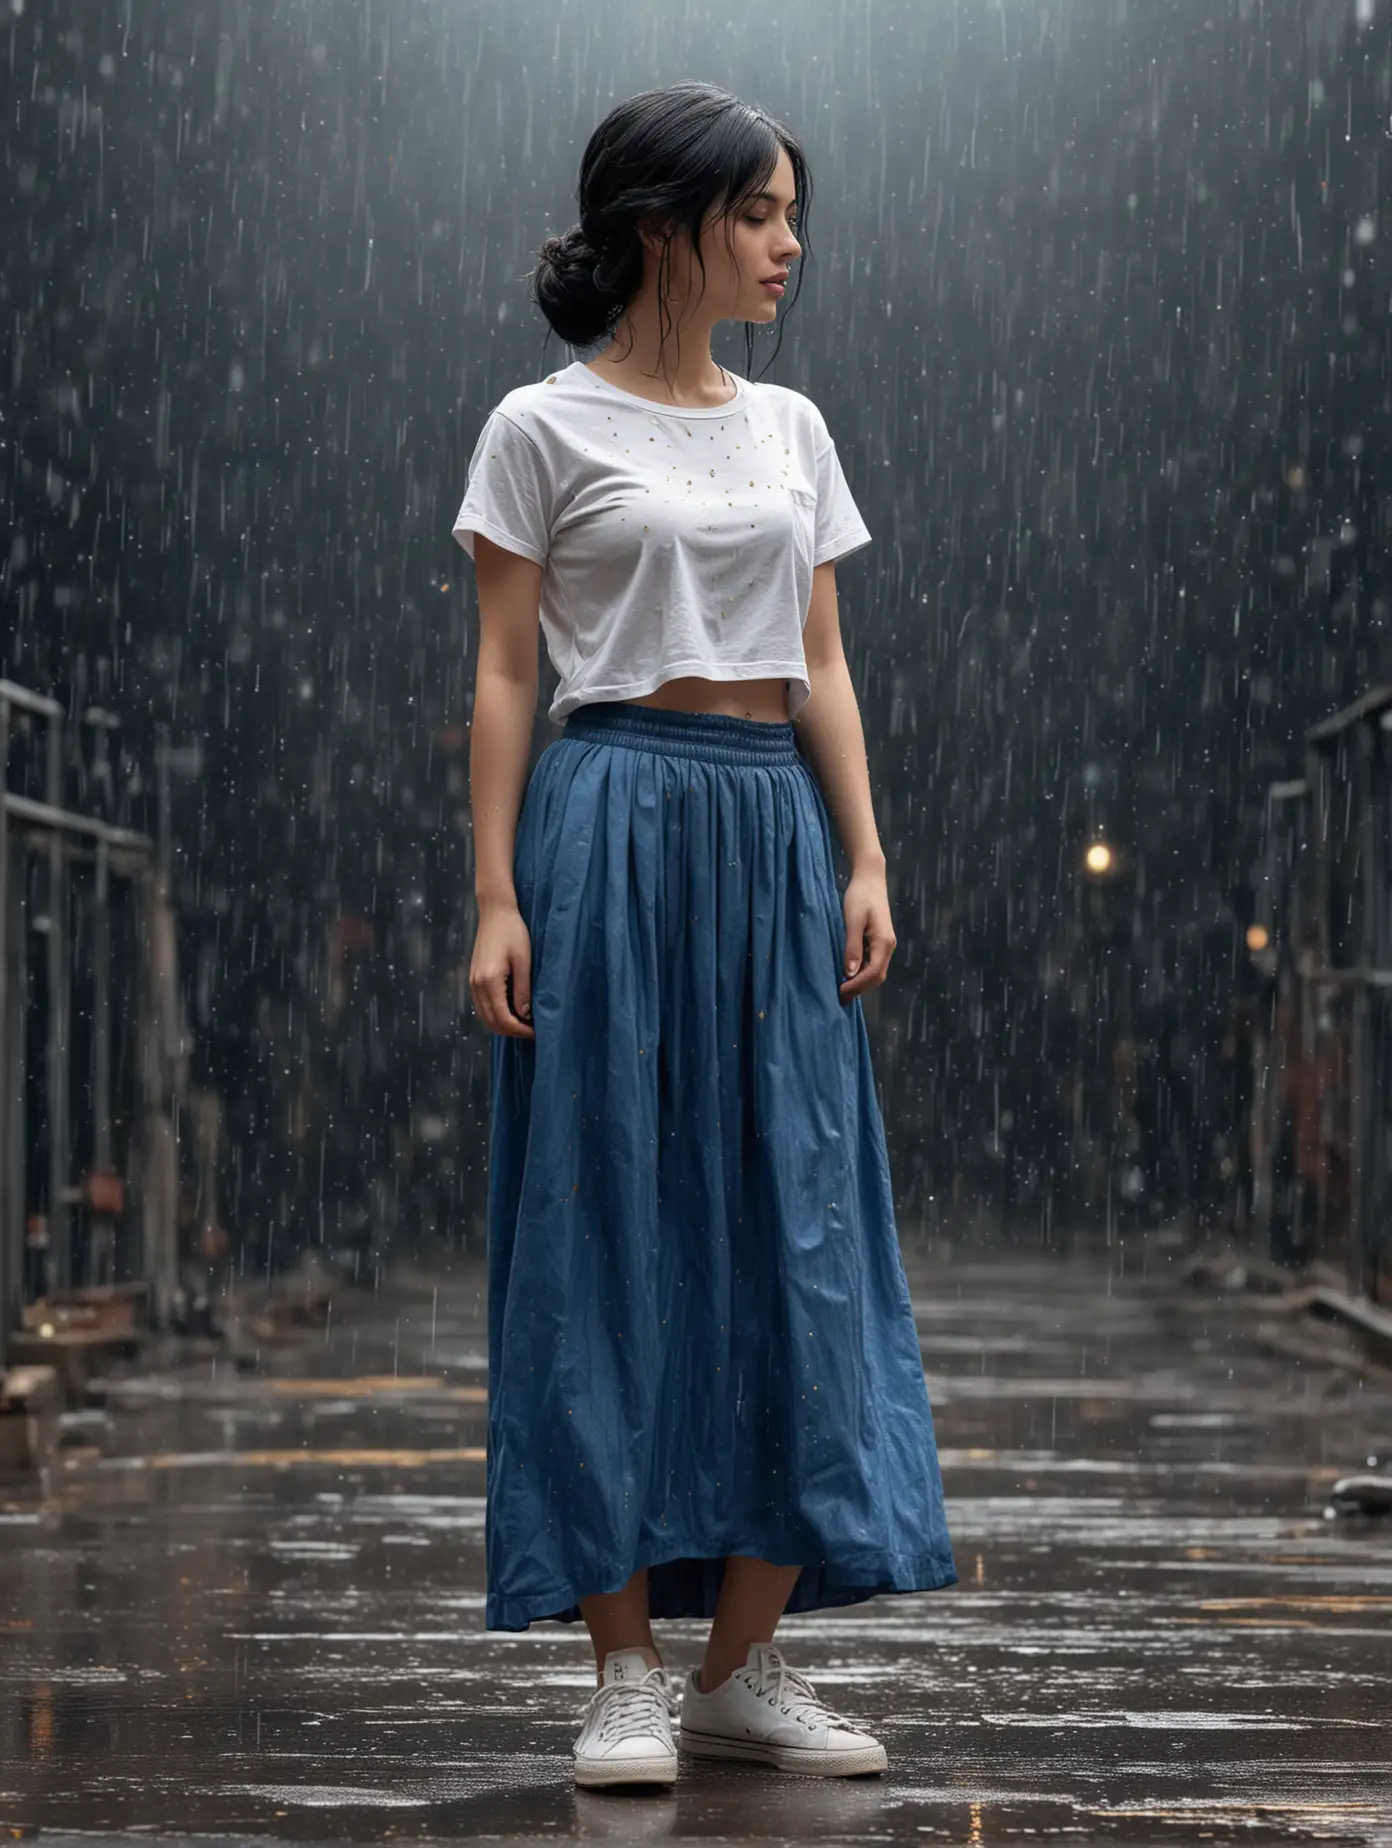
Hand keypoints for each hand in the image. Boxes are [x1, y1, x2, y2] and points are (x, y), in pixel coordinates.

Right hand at [469, 900, 535, 1039]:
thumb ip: (523, 989)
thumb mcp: (524, 961)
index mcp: (489, 981)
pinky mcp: (473, 978)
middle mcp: (477, 984)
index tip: (535, 1033)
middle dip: (511, 1032)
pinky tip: (511, 1011)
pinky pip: (481, 1005)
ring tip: (523, 1024)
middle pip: (491, 1022)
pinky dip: (495, 1014)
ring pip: (484, 1016)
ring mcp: (472, 982)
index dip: (519, 1030)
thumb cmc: (513, 932)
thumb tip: (525, 1015)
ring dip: (502, 1025)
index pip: (503, 1018)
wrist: (495, 913)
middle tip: (531, 1032)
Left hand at [839, 866, 895, 1000]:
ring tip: (843, 990)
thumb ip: (852, 947)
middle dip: (859, 989)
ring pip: (876, 971)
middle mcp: (888, 946)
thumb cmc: (860, 896)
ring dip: (861, 983)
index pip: (872, 973)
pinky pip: (874, 963)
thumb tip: (849, 973)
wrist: (870, 879)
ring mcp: (886, 944)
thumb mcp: (853, 921)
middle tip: (839, 997)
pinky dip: (862, 973)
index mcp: (883, 942)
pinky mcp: (880, 941)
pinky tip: (849, 975)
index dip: (856, 986)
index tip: (839, 992)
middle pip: (877, 977)